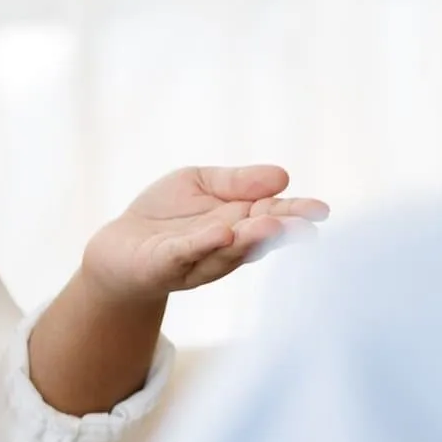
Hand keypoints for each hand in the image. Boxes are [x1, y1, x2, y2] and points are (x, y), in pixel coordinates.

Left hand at [80, 165, 328, 303]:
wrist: (119, 248)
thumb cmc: (165, 216)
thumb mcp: (200, 183)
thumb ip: (237, 181)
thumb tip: (283, 175)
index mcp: (239, 223)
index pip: (273, 217)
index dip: (297, 214)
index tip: (321, 211)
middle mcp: (224, 247)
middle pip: (257, 238)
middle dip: (282, 231)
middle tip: (307, 225)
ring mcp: (196, 259)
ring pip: (227, 250)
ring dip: (250, 239)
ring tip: (271, 225)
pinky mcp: (163, 265)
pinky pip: (185, 254)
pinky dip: (204, 245)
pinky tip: (222, 233)